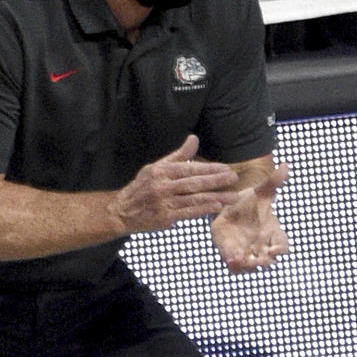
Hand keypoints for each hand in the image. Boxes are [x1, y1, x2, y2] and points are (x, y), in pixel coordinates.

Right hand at [114, 134, 237, 233]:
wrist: (122, 211)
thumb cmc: (142, 188)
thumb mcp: (157, 167)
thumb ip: (178, 155)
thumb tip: (194, 138)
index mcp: (161, 171)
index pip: (189, 168)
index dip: (209, 169)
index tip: (226, 169)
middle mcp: (162, 186)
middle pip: (194, 183)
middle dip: (216, 181)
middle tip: (234, 178)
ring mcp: (163, 203)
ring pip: (194, 198)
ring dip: (216, 197)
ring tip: (233, 197)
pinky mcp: (164, 218)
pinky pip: (187, 213)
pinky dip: (202, 210)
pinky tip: (216, 207)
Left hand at [210, 161, 289, 272]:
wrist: (231, 209)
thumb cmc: (251, 202)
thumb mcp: (262, 191)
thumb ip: (274, 182)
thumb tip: (285, 165)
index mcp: (272, 233)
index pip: (282, 244)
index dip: (280, 249)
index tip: (275, 250)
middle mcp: (262, 246)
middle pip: (268, 260)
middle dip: (264, 262)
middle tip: (260, 260)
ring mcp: (247, 252)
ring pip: (251, 266)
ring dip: (247, 265)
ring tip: (241, 260)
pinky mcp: (232, 255)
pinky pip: (235, 267)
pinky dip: (234, 266)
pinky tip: (230, 260)